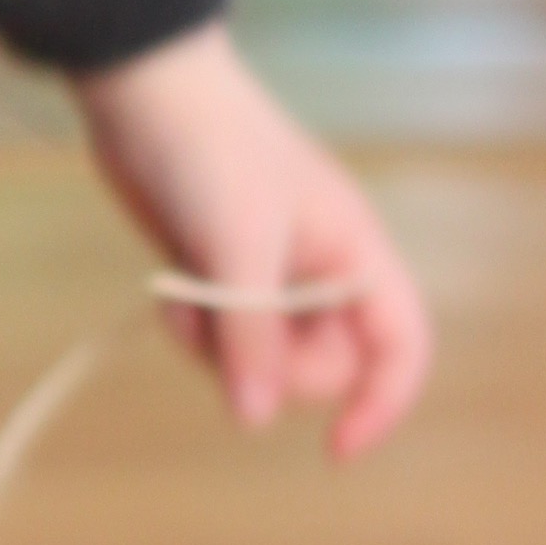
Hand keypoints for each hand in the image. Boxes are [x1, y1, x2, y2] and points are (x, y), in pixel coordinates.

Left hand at [71, 24, 430, 458]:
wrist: (144, 92)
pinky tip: (169, 293)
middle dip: (270, 370)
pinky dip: (194, 331)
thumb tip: (255, 418)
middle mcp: (322, 270)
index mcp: (355, 252)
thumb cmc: (208, 149)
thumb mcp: (236, 244)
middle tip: (227, 335)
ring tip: (186, 303)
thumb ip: (251, 334)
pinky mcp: (219, 279)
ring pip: (263, 364)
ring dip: (220, 351)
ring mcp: (269, 277)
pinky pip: (219, 342)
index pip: (401, 345)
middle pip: (323, 369)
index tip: (334, 451)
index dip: (382, 403)